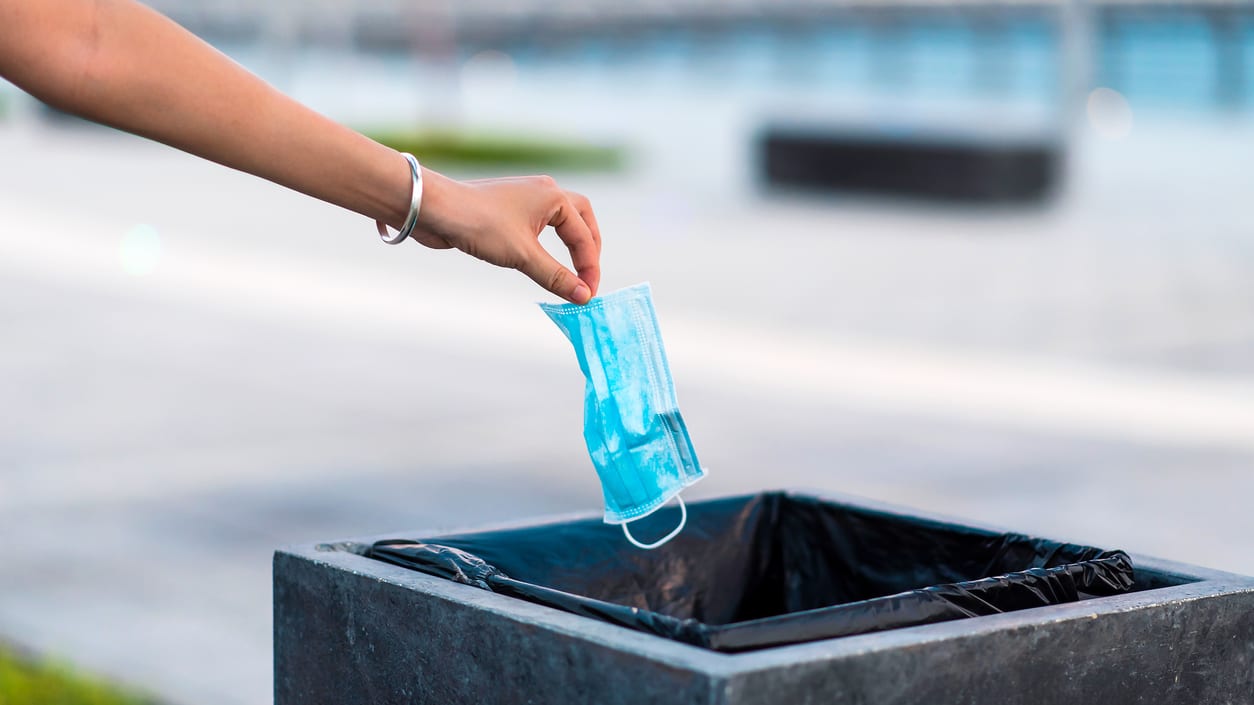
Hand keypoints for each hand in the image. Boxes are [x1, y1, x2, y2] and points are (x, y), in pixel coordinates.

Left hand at [412, 170, 601, 303]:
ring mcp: (525, 197)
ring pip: (561, 219)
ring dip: (570, 243)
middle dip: (588, 248)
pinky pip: (539, 225)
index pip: (584, 236)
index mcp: (554, 196)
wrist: (435, 209)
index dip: (589, 268)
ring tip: (572, 269)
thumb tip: (583, 296)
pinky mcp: (508, 208)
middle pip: (581, 218)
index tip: (587, 295)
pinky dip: (549, 244)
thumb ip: (555, 276)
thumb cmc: (479, 224)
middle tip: (588, 276)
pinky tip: (542, 258)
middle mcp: (544, 191)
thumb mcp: (522, 255)